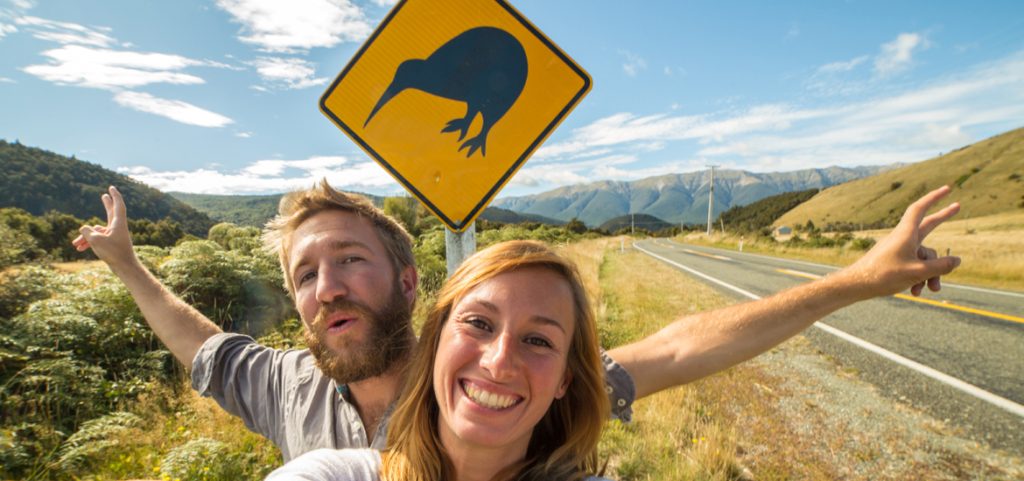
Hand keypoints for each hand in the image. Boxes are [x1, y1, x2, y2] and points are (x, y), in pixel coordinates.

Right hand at [72, 186, 135, 268]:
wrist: (124, 267)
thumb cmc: (113, 253)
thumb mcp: (96, 240)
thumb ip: (87, 231)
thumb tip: (84, 228)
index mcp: (118, 223)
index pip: (118, 205)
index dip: (114, 196)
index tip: (111, 188)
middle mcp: (117, 227)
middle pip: (111, 212)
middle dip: (106, 204)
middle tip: (104, 195)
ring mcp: (115, 236)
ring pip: (98, 231)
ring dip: (86, 237)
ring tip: (74, 244)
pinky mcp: (112, 244)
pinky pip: (99, 239)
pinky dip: (89, 242)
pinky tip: (79, 249)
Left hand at [843, 185, 960, 298]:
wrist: (857, 285)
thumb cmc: (884, 276)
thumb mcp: (918, 272)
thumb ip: (941, 266)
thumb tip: (958, 260)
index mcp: (906, 234)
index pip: (921, 208)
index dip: (934, 198)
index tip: (947, 189)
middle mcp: (903, 238)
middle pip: (927, 225)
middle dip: (943, 217)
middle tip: (958, 206)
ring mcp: (899, 249)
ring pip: (924, 256)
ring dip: (931, 273)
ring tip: (932, 290)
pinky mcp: (895, 260)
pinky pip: (914, 265)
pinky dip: (918, 277)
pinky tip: (915, 292)